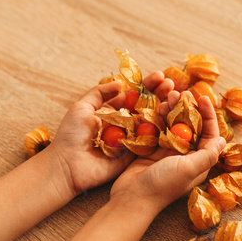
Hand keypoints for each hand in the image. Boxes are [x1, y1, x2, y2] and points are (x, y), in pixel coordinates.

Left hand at [48, 71, 173, 199]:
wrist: (67, 165)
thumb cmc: (71, 135)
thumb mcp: (82, 107)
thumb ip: (100, 93)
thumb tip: (121, 83)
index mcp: (112, 111)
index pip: (134, 94)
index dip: (147, 85)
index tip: (159, 75)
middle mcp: (124, 124)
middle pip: (146, 106)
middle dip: (159, 94)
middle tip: (170, 84)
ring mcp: (131, 139)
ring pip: (151, 121)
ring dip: (164, 108)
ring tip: (174, 96)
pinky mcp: (134, 154)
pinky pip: (150, 141)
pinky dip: (161, 129)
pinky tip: (171, 117)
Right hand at [109, 91, 225, 215]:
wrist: (131, 198)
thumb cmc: (162, 185)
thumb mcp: (188, 169)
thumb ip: (207, 155)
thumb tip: (223, 140)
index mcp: (198, 161)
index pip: (209, 134)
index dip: (208, 115)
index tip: (202, 98)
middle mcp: (185, 156)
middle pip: (191, 126)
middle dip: (188, 108)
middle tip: (182, 93)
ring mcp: (167, 152)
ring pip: (173, 125)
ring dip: (172, 109)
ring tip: (168, 96)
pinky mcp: (151, 150)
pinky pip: (158, 129)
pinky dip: (158, 117)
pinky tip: (156, 106)